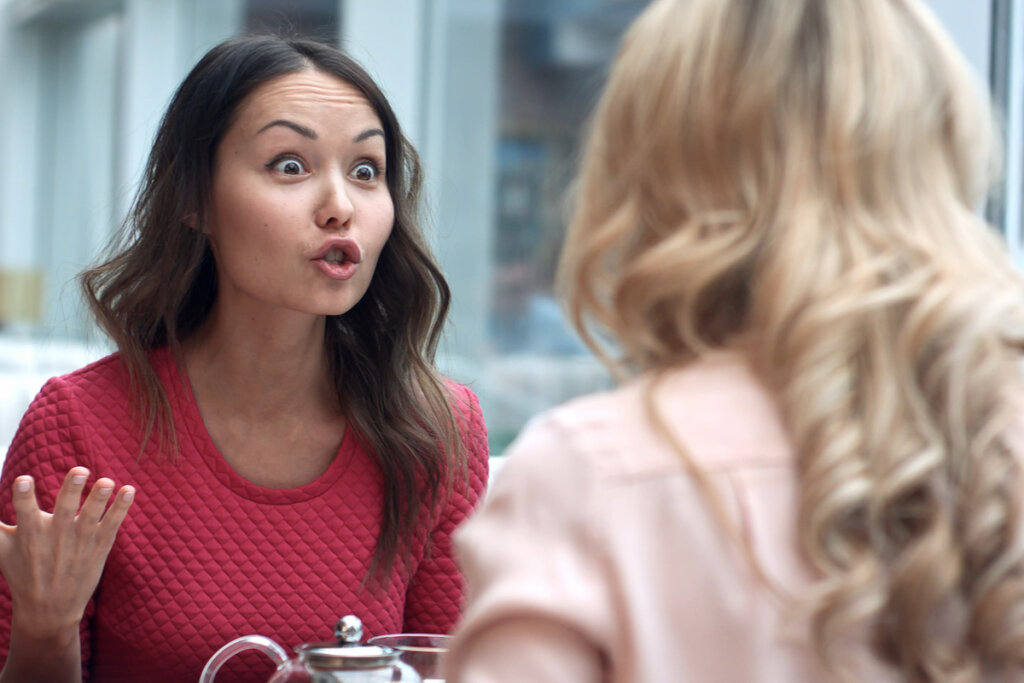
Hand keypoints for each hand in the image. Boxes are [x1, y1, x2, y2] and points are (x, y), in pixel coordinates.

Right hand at [0, 467, 133, 647]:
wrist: (50, 610)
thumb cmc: (22, 572)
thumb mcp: (1, 550)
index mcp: (30, 533)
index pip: (25, 511)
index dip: (24, 496)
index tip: (24, 480)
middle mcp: (56, 536)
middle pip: (65, 509)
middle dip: (71, 489)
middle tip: (80, 469)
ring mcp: (80, 540)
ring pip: (92, 516)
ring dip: (100, 498)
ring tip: (107, 481)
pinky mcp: (99, 546)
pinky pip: (112, 524)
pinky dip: (121, 508)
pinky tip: (129, 490)